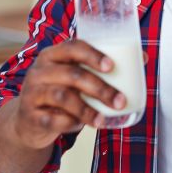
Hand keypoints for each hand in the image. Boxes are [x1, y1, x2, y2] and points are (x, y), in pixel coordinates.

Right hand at [10, 40, 145, 149]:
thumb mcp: (75, 76)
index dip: (93, 55)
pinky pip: (52, 120)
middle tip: (120, 101)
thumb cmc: (62, 91)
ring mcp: (32, 93)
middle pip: (72, 75)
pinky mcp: (30, 116)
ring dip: (87, 110)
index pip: (73, 47)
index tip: (111, 66)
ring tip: (103, 120)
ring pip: (62, 97)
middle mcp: (40, 71)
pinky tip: (81, 125)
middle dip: (100, 88)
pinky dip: (70, 123)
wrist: (28, 120)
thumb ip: (102, 67)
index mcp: (53, 55)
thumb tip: (142, 57)